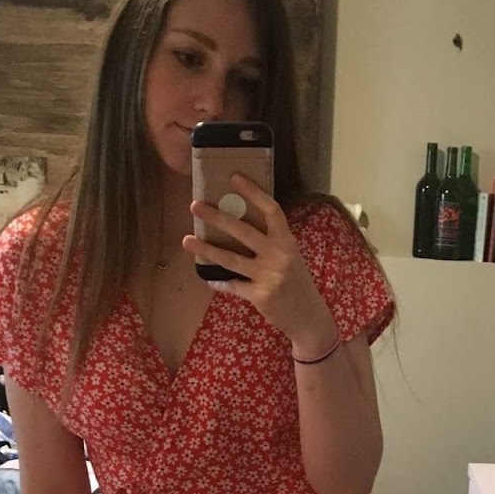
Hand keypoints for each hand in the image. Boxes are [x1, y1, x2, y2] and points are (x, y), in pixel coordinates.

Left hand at [182, 173, 337, 357]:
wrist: (308, 316)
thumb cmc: (298, 284)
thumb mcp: (291, 258)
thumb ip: (272, 243)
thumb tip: (239, 226)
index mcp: (287, 241)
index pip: (271, 210)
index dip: (253, 192)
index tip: (234, 177)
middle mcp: (279, 255)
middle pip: (244, 231)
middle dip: (217, 217)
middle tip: (195, 205)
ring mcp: (269, 275)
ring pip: (231, 259)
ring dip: (206, 250)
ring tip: (186, 240)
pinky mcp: (260, 295)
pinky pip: (233, 286)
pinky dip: (220, 283)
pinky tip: (209, 279)